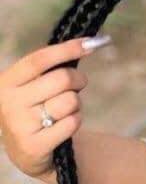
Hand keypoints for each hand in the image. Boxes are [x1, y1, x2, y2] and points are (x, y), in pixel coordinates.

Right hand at [0, 36, 110, 179]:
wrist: (25, 149)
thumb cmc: (35, 105)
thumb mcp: (34, 82)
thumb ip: (54, 63)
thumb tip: (91, 41)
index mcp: (8, 81)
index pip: (40, 59)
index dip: (68, 49)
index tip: (91, 43)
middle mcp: (9, 103)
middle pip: (62, 78)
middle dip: (79, 79)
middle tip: (78, 84)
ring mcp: (20, 127)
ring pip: (70, 100)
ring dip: (76, 103)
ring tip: (64, 109)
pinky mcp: (34, 147)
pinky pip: (72, 122)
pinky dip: (75, 120)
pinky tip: (62, 126)